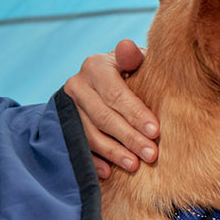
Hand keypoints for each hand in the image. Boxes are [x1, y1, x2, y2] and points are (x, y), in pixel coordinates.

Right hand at [63, 39, 158, 178]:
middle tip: (151, 154)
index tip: (156, 132)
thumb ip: (133, 57)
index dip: (136, 114)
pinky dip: (94, 161)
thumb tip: (128, 46)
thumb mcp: (132, 60)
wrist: (99, 80)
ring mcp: (68, 107)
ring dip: (114, 152)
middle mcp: (77, 85)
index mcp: (95, 66)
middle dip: (129, 138)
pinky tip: (109, 172)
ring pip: (91, 134)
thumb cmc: (127, 70)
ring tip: (134, 165)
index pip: (116, 94)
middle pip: (104, 117)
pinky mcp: (64, 125)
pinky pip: (79, 146)